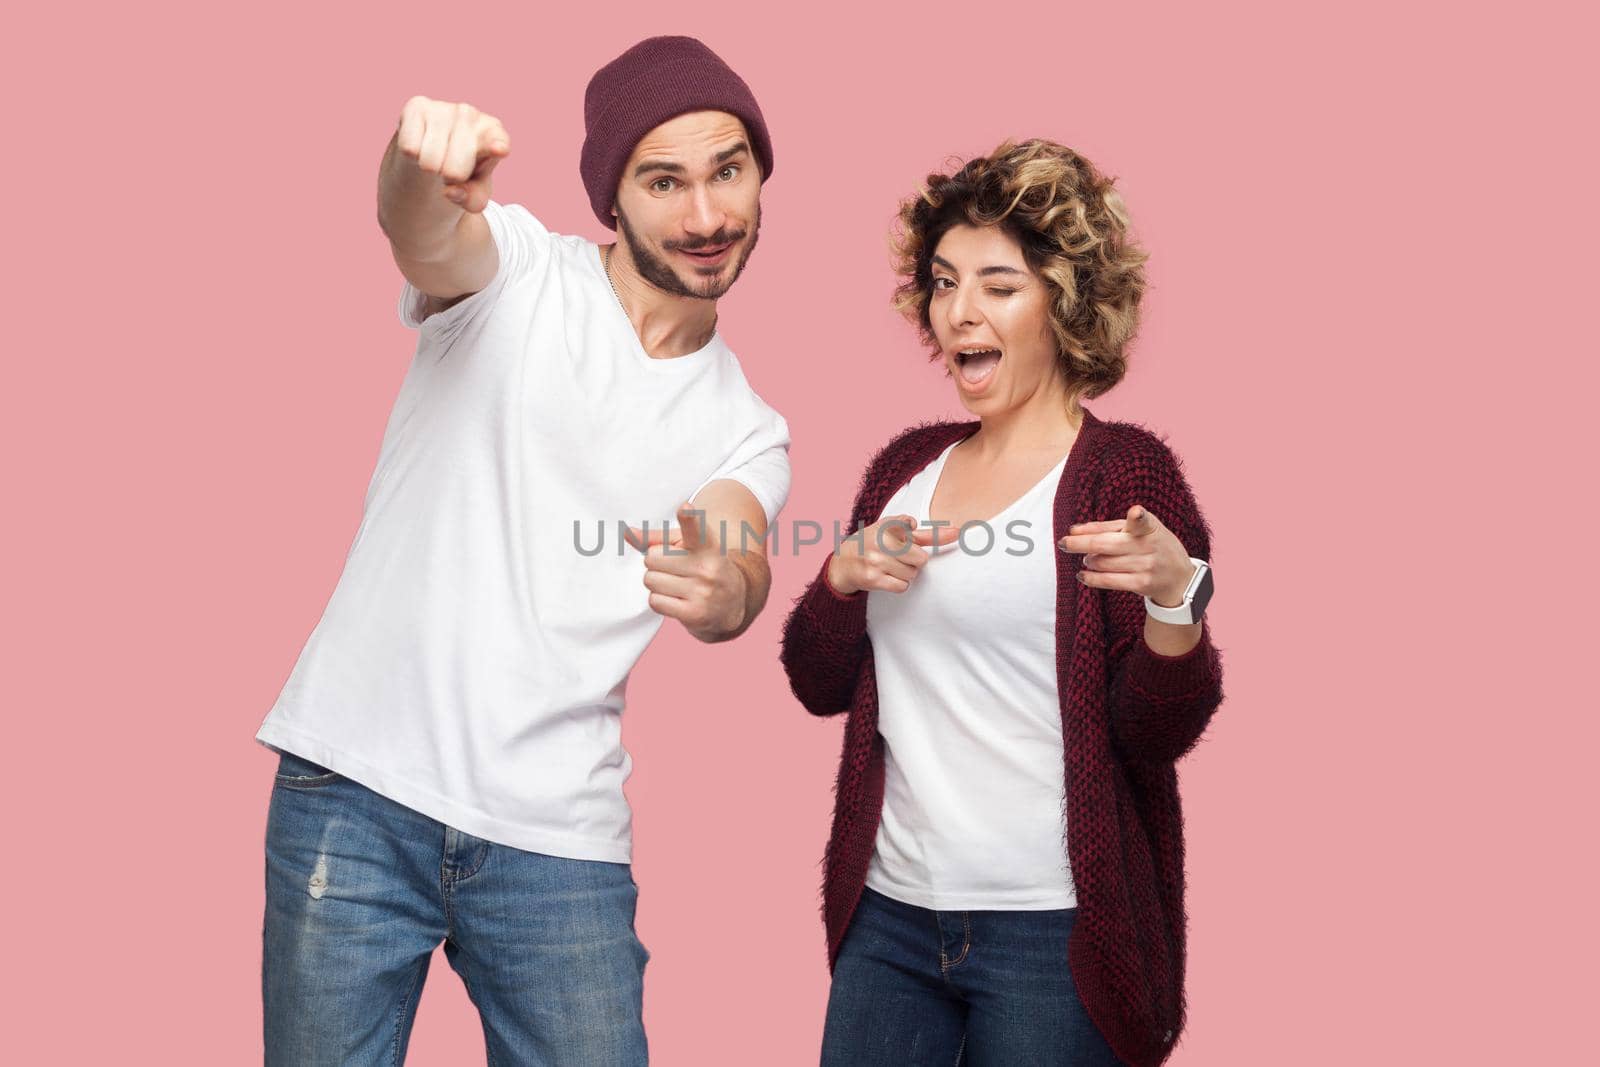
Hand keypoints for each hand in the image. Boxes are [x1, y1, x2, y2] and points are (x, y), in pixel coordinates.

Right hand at [394, 96, 509, 213]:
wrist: (433, 154)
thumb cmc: (462, 173)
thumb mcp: (474, 194)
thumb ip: (472, 199)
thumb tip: (451, 191)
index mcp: (495, 134)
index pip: (497, 142)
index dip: (496, 147)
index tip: (499, 150)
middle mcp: (471, 115)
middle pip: (454, 170)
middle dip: (448, 179)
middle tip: (450, 170)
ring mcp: (444, 108)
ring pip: (429, 161)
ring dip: (429, 168)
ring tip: (436, 157)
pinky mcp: (417, 106)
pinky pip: (410, 147)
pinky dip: (411, 156)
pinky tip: (420, 146)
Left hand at [624, 502, 746, 640]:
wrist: (733, 602)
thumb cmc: (702, 568)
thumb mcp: (686, 548)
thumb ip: (656, 539)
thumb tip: (627, 533)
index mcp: (706, 546)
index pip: (695, 530)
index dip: (689, 519)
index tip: (684, 509)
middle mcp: (707, 567)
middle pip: (652, 558)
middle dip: (656, 564)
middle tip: (675, 569)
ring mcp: (702, 591)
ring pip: (651, 580)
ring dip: (656, 583)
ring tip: (676, 585)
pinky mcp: (695, 613)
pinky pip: (654, 601)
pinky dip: (659, 600)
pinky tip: (676, 599)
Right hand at [826, 514, 959, 595]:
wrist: (843, 562)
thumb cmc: (874, 544)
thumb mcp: (894, 533)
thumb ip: (925, 534)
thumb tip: (957, 532)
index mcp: (887, 526)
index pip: (915, 531)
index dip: (919, 535)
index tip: (930, 531)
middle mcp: (881, 541)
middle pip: (921, 559)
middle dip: (914, 560)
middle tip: (898, 557)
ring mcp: (876, 561)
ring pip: (912, 574)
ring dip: (906, 573)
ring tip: (890, 566)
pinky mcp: (873, 579)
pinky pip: (902, 586)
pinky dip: (899, 584)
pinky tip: (887, 577)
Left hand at [1057, 504, 1195, 605]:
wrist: (1179, 578)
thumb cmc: (1152, 546)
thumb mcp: (1138, 530)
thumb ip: (1107, 527)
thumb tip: (1074, 530)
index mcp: (1149, 527)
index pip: (1143, 521)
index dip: (1138, 517)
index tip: (1136, 512)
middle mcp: (1148, 545)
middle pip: (1105, 544)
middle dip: (1079, 543)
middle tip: (1064, 542)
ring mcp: (1146, 566)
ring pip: (1102, 563)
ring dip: (1088, 560)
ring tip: (1087, 558)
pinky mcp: (1142, 584)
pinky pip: (1108, 581)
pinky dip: (1091, 578)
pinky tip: (1083, 574)